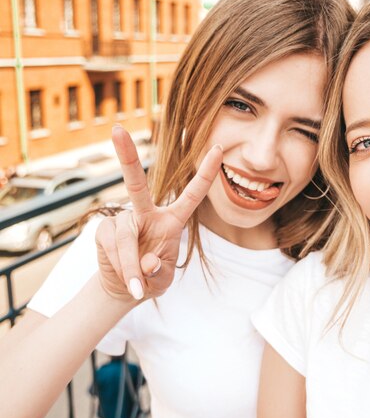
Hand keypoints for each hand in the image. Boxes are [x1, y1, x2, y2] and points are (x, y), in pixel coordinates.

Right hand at [95, 126, 221, 300]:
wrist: (125, 288)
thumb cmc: (152, 278)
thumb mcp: (162, 280)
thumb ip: (159, 271)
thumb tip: (148, 261)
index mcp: (172, 220)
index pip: (192, 194)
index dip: (205, 173)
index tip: (218, 147)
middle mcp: (146, 213)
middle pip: (135, 184)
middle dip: (126, 156)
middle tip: (116, 129)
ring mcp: (123, 220)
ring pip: (126, 238)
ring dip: (131, 267)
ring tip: (136, 287)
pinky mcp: (104, 231)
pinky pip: (112, 248)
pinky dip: (121, 268)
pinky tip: (125, 278)